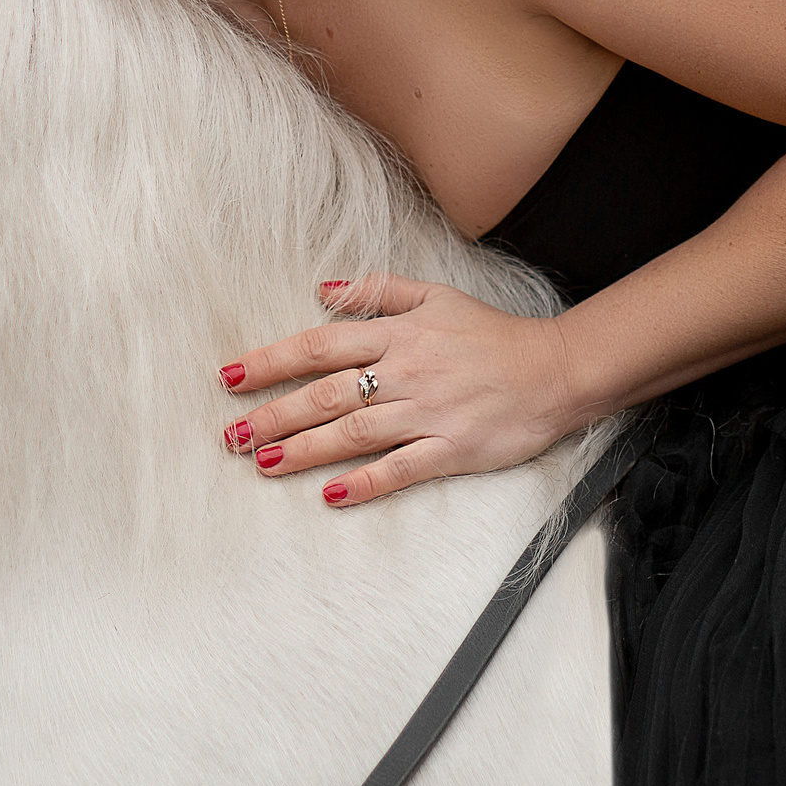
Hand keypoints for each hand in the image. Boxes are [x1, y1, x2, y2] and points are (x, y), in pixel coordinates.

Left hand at [217, 276, 594, 506]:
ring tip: (263, 462)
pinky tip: (331, 496)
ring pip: (353, 433)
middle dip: (272, 415)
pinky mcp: (451, 449)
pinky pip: (400, 469)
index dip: (271, 360)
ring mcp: (427, 413)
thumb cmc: (492, 334)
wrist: (556, 370)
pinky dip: (365, 483)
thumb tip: (324, 288)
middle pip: (325, 394)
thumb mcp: (436, 295)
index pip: (318, 345)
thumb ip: (378, 290)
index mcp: (396, 335)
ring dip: (303, 450)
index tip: (230, 375)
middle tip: (231, 434)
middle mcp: (404, 373)